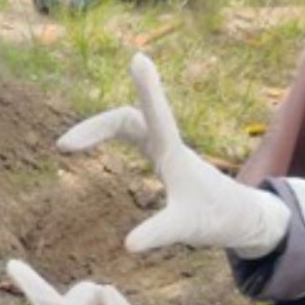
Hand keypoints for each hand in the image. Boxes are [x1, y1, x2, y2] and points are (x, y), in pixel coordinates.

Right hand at [58, 53, 290, 256]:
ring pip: (125, 123)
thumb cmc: (216, 219)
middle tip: (63, 146)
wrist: (240, 217)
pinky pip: (128, 134)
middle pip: (126, 118)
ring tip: (67, 146)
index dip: (146, 89)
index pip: (155, 115)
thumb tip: (127, 245)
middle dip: (95, 126)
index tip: (138, 58)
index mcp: (174, 155)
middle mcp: (167, 145)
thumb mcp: (186, 229)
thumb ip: (159, 233)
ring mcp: (163, 149)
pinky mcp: (160, 158)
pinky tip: (86, 146)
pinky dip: (106, 133)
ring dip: (97, 129)